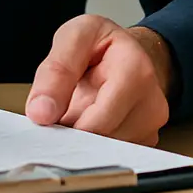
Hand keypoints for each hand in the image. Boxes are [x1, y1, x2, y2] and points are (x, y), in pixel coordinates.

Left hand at [24, 15, 172, 145]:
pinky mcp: (145, 141)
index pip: (100, 120)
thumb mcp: (73, 38)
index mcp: (136, 71)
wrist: (125, 51)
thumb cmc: (101, 43)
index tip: (48, 121)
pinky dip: (93, 144)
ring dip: (82, 138)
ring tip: (78, 110)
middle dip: (73, 131)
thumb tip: (41, 113)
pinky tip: (89, 120)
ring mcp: (151, 125)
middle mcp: (152, 102)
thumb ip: (55, 71)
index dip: (68, 126)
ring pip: (104, 151)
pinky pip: (111, 154)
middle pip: (102, 140)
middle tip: (60, 111)